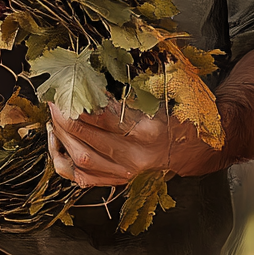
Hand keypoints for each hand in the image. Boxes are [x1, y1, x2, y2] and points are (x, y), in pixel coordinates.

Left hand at [47, 101, 223, 186]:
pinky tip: (58, 143)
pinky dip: (65, 163)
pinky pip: (85, 179)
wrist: (200, 147)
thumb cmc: (182, 114)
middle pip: (88, 141)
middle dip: (64, 119)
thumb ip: (135, 85)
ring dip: (61, 138)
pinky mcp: (122, 181)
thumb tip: (99, 73)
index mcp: (148, 132)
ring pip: (82, 161)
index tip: (68, 88)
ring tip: (53, 118)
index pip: (104, 118)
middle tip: (52, 100)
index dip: (82, 103)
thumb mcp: (164, 93)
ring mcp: (128, 173)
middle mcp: (136, 157)